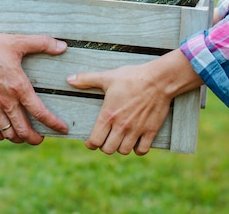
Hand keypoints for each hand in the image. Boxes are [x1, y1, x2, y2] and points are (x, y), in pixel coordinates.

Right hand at [0, 32, 68, 144]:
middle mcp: (6, 101)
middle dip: (36, 138)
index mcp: (19, 87)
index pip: (40, 112)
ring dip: (19, 138)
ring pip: (9, 134)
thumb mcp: (17, 41)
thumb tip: (62, 46)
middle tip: (42, 138)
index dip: (54, 123)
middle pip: (24, 130)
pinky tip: (4, 133)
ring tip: (25, 136)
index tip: (63, 129)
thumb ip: (41, 43)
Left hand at [66, 50, 202, 154]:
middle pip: (108, 149)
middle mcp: (121, 126)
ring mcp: (136, 130)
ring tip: (119, 140)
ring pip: (124, 151)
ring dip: (120, 148)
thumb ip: (86, 79)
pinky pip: (142, 150)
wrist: (158, 79)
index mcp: (108, 115)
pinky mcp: (151, 131)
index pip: (95, 141)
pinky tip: (135, 141)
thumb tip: (69, 79)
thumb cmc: (131, 77)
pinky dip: (137, 149)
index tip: (91, 141)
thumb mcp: (107, 77)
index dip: (90, 143)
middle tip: (105, 139)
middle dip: (104, 146)